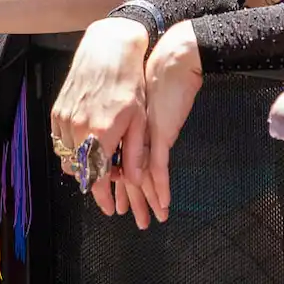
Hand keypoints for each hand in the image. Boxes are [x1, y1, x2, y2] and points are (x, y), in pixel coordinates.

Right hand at [50, 17, 153, 222]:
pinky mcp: (57, 111)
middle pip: (80, 171)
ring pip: (67, 158)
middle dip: (94, 180)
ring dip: (82, 164)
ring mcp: (64, 120)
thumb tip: (135, 180)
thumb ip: (134, 153)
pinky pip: (60, 141)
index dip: (103, 197)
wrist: (108, 49)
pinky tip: (87, 139)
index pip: (97, 179)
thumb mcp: (139, 120)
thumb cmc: (129, 83)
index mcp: (101, 135)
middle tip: (110, 177)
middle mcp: (78, 130)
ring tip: (100, 156)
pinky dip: (71, 147)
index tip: (108, 208)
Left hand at [133, 23, 204, 226]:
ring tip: (146, 221)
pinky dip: (161, 188)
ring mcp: (145, 135)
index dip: (113, 184)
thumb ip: (134, 129)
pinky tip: (164, 203)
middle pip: (125, 175)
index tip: (113, 200)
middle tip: (125, 216)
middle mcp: (130, 134)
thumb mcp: (140, 106)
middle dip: (128, 199)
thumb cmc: (156, 78)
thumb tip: (131, 146)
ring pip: (140, 177)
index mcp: (123, 128)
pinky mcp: (161, 134)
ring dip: (144, 201)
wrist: (171, 61)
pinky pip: (159, 167)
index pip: (113, 163)